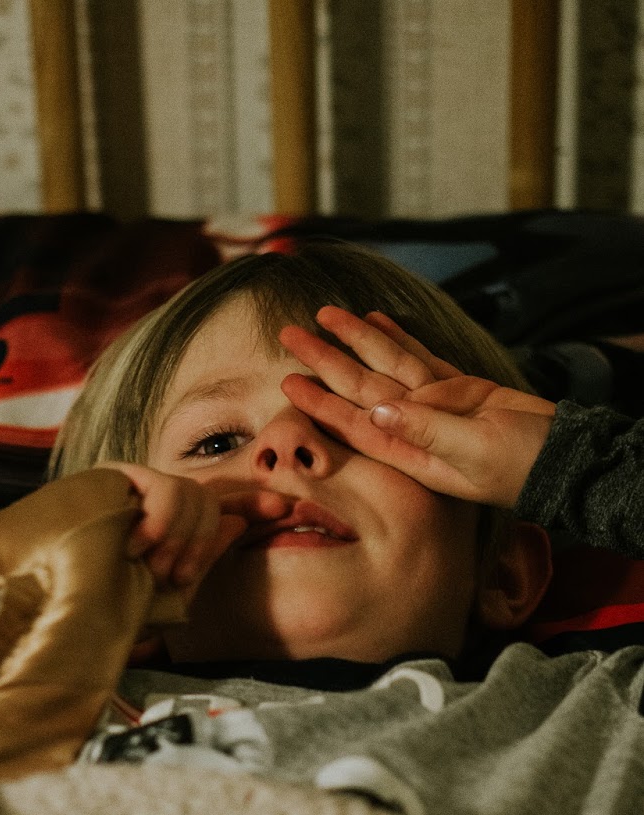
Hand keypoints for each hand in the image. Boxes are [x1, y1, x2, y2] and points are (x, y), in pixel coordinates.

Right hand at [106, 462, 290, 587]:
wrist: (56, 597)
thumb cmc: (106, 602)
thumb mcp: (164, 587)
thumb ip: (201, 554)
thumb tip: (238, 524)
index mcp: (169, 527)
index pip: (219, 507)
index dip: (251, 504)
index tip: (282, 510)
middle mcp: (155, 500)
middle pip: (210, 501)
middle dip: (199, 544)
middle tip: (170, 577)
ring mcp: (136, 485)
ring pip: (194, 495)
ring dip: (178, 540)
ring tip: (145, 565)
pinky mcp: (120, 474)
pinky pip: (169, 490)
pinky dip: (161, 523)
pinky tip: (136, 545)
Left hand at [278, 307, 556, 509]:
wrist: (563, 457)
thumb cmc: (522, 464)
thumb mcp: (474, 450)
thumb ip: (428, 430)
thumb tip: (379, 412)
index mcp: (412, 449)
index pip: (355, 421)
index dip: (321, 403)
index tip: (289, 383)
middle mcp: (415, 427)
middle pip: (361, 386)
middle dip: (324, 361)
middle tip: (287, 334)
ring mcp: (435, 406)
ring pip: (386, 365)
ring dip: (354, 340)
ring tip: (324, 315)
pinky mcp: (460, 389)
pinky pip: (420, 357)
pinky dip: (397, 338)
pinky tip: (374, 321)